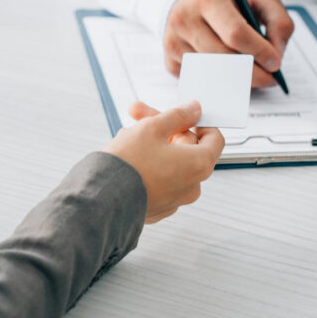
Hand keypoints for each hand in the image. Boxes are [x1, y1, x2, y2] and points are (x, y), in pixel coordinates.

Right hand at [105, 101, 224, 222]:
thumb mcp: (153, 127)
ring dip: (151, 145)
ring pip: (169, 162)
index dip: (198, 122)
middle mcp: (192, 186)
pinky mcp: (157, 208)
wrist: (102, 199)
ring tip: (125, 135)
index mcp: (199, 164)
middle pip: (186, 148)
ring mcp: (175, 200)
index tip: (181, 114)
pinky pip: (158, 180)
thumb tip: (194, 109)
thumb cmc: (129, 164)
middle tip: (138, 114)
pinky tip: (126, 156)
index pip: (214, 138)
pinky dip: (147, 166)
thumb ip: (177, 115)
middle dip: (163, 128)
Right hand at [164, 0, 294, 87]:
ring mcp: (173, 42)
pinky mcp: (169, 61)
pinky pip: (200, 80)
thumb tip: (276, 55)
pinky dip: (218, 80)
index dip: (259, 52)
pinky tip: (227, 70)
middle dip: (252, 73)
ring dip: (237, 79)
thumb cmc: (227, 0)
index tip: (275, 63)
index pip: (235, 33)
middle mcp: (184, 19)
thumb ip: (278, 21)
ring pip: (212, 73)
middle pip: (224, 58)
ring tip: (252, 74)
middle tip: (269, 78)